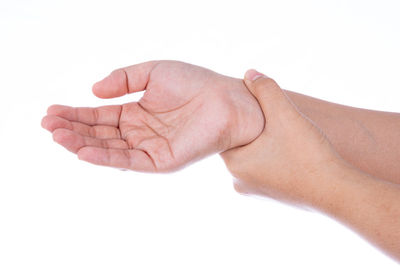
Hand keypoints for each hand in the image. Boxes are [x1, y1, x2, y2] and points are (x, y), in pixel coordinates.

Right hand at [41, 60, 263, 171]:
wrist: (227, 98)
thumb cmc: (194, 82)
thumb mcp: (153, 72)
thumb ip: (123, 80)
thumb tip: (93, 91)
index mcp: (137, 113)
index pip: (100, 116)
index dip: (76, 114)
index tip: (52, 112)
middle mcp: (140, 133)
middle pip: (100, 134)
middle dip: (73, 130)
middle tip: (48, 125)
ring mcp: (149, 148)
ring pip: (110, 149)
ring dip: (83, 144)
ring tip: (58, 136)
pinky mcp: (161, 161)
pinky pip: (129, 160)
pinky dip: (106, 157)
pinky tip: (84, 150)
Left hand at [221, 70, 343, 205]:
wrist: (337, 192)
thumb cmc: (308, 154)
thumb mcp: (285, 114)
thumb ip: (266, 90)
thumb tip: (249, 73)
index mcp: (234, 165)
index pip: (227, 134)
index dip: (239, 118)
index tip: (251, 108)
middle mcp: (239, 182)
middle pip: (241, 146)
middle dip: (254, 131)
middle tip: (271, 119)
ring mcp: (256, 192)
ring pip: (255, 158)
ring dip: (266, 145)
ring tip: (283, 135)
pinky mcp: (273, 197)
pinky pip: (267, 170)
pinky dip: (275, 159)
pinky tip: (291, 152)